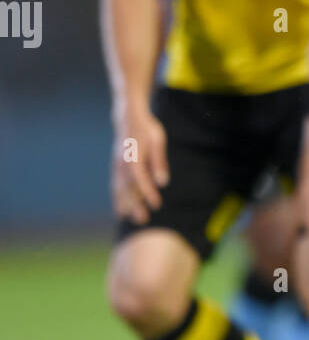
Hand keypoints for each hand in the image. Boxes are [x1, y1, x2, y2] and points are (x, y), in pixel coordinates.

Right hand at [111, 107, 168, 223]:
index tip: (157, 206)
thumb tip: (163, 182)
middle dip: (134, 205)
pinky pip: (115, 185)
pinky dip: (117, 197)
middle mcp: (122, 165)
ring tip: (125, 218)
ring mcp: (117, 166)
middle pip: (128, 188)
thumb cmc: (146, 130)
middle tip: (142, 221)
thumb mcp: (157, 142)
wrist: (128, 118)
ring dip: (123, 204)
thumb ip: (159, 162)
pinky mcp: (116, 167)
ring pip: (119, 189)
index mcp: (134, 158)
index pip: (142, 179)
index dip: (149, 193)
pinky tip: (120, 209)